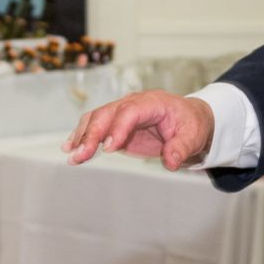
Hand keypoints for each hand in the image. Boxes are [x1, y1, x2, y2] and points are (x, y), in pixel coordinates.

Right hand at [61, 89, 214, 169]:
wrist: (187, 120)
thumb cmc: (190, 125)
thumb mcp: (193, 136)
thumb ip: (181, 148)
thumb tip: (170, 161)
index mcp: (152, 102)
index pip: (130, 111)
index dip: (118, 128)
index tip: (108, 148)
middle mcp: (132, 103)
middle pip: (107, 114)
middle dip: (92, 134)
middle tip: (81, 154)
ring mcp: (121, 112)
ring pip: (96, 118)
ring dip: (82, 136)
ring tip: (72, 155)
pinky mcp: (115, 124)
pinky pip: (95, 126)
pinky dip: (82, 137)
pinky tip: (70, 149)